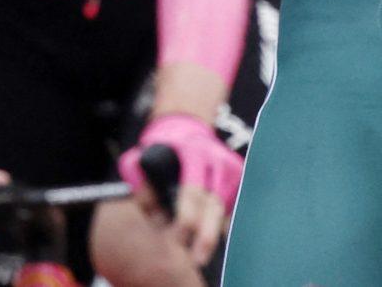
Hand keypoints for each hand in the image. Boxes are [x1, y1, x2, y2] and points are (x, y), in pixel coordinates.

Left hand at [120, 114, 241, 266]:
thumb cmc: (162, 148)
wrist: (186, 124)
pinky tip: (211, 235)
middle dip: (205, 234)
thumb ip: (145, 189)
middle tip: (198, 258)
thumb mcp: (143, 160)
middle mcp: (215, 159)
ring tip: (201, 251)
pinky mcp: (238, 175)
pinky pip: (230, 205)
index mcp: (192, 153)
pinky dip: (221, 222)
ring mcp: (230, 166)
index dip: (186, 219)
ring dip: (213, 230)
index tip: (178, 239)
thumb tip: (157, 222)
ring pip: (224, 207)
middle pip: (214, 203)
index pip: (193, 191)